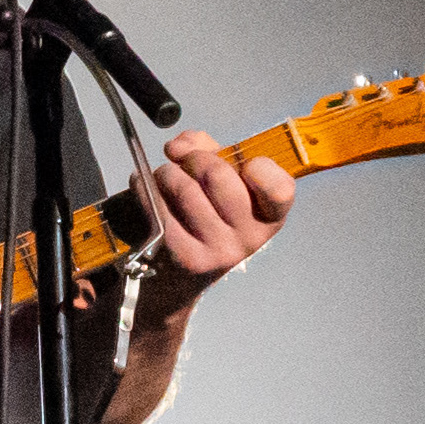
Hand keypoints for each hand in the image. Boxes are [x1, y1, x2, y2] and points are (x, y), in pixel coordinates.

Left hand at [134, 130, 295, 311]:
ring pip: (184, 188)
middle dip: (195, 159)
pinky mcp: (185, 257)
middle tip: (187, 164)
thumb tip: (179, 147)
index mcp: (269, 216)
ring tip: (167, 179)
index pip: (279, 189)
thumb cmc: (206, 213)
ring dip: (166, 173)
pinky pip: (158, 207)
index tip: (245, 164)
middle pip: (218, 176)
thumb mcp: (221, 179)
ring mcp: (218, 252)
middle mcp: (250, 238)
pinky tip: (147, 190)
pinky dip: (145, 188)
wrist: (179, 276)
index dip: (259, 167)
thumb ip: (207, 148)